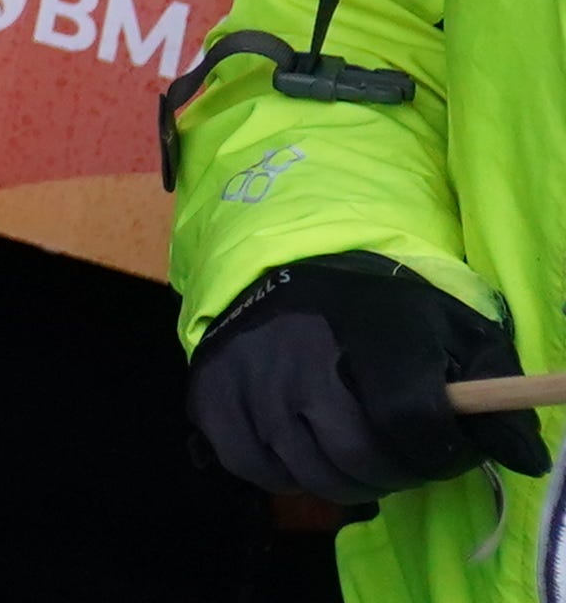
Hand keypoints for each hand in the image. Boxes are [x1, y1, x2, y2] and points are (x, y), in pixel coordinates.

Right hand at [192, 255, 546, 503]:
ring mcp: (250, 380)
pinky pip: (258, 469)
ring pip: (311, 473)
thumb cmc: (377, 307)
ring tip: (354, 445)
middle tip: (400, 450)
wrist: (281, 264)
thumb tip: (526, 457)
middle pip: (360, 459)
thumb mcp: (448, 327)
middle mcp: (301, 356)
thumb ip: (492, 388)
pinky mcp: (212, 398)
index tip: (449, 445)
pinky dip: (286, 470)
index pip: (412, 423)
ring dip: (344, 475)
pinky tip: (302, 443)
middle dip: (395, 470)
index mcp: (369, 330)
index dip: (442, 452)